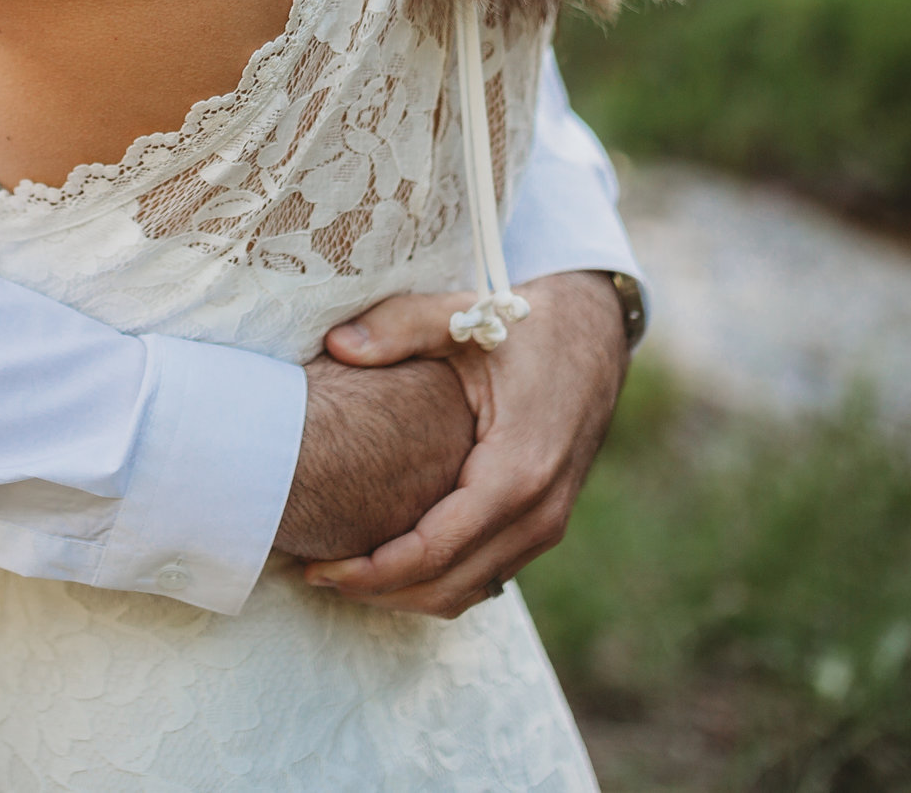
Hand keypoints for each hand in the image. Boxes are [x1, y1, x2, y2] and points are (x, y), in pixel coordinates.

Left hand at [304, 271, 627, 616]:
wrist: (594, 334)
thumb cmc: (524, 326)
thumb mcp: (463, 316)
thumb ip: (398, 327)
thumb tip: (337, 345)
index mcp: (519, 469)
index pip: (436, 551)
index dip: (372, 571)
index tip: (317, 568)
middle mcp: (540, 511)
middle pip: (449, 586)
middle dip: (379, 591)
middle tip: (316, 575)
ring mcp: (547, 524)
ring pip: (469, 591)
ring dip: (405, 593)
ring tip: (342, 573)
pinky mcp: (543, 525)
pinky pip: (486, 575)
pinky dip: (436, 579)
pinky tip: (389, 559)